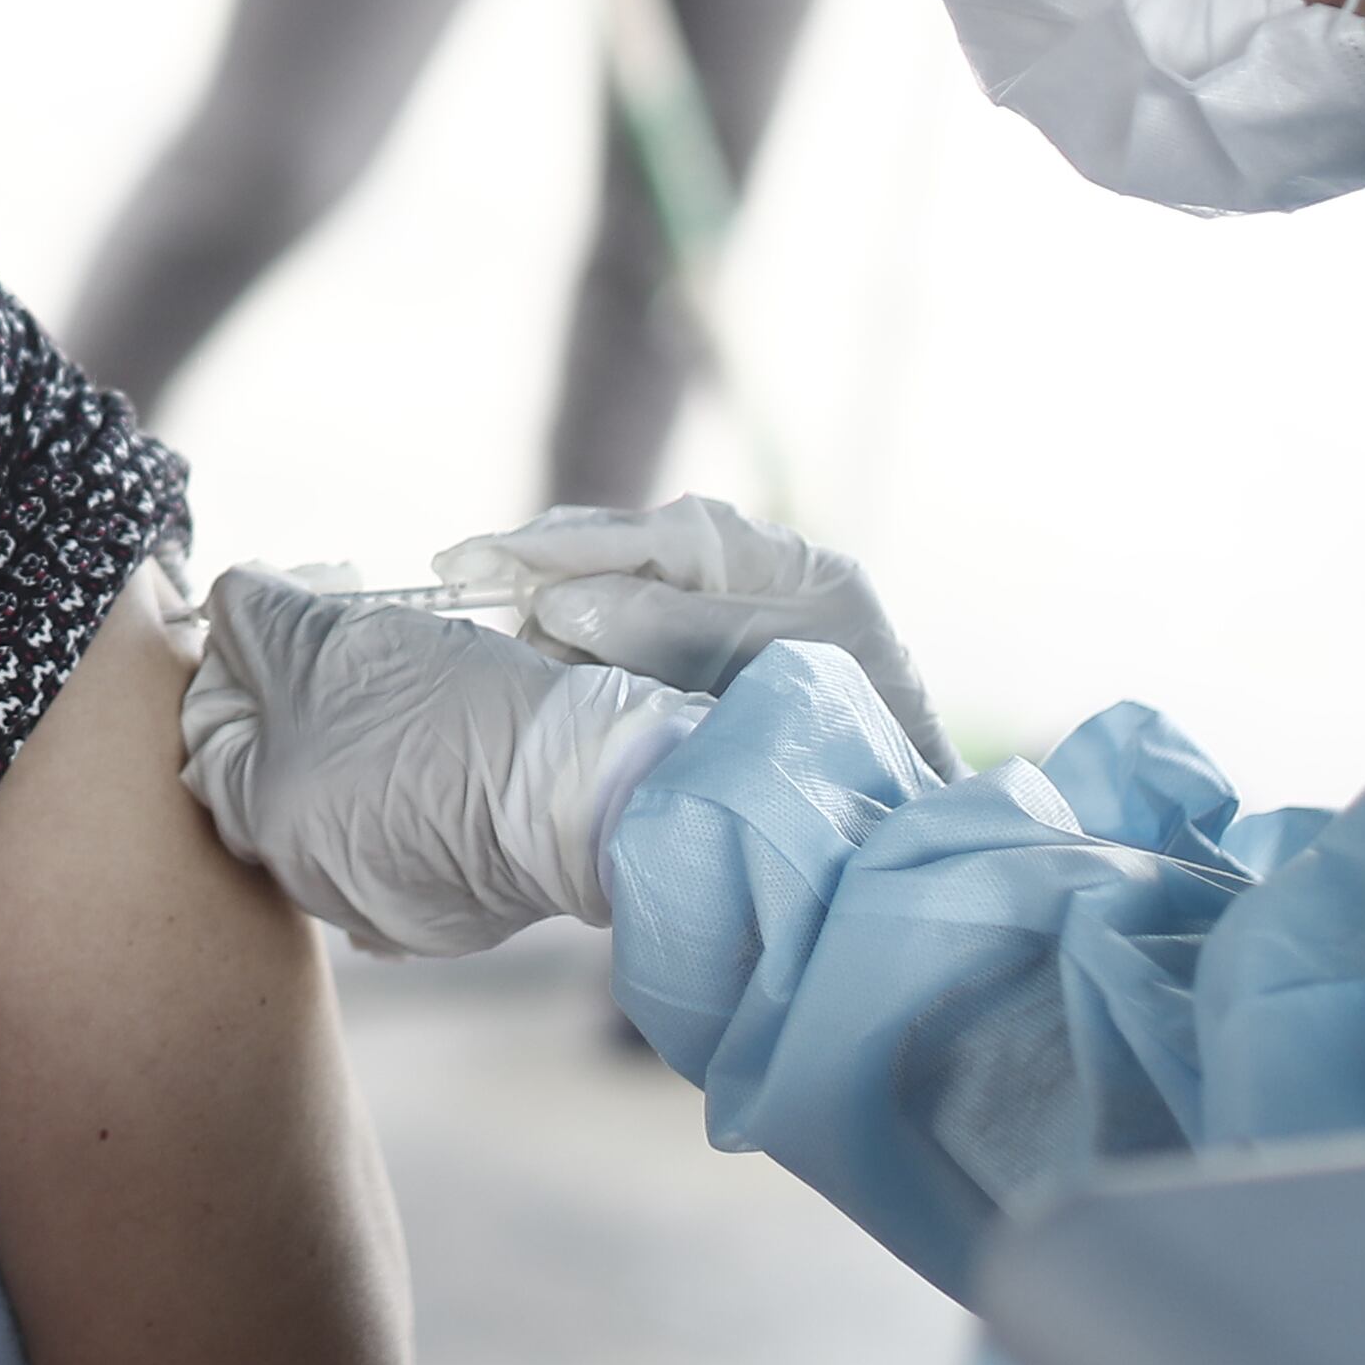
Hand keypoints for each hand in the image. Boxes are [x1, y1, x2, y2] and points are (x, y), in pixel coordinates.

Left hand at [180, 571, 701, 957]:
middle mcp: (305, 877)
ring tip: (408, 694)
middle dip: (298, 697)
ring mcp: (376, 905)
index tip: (287, 614)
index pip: (208, 725)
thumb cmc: (450, 714)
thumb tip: (230, 602)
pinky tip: (444, 757)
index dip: (239, 656)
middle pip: (270, 768)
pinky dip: (408, 794)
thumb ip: (257, 619)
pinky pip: (400, 839)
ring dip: (354, 743)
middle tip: (350, 644)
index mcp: (262, 816)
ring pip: (335, 802)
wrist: (582, 795)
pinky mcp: (443, 912)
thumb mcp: (334, 642)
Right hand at [442, 499, 952, 777]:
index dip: (557, 544)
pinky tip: (548, 678)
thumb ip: (670, 629)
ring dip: (555, 623)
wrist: (901, 830)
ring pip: (611, 596)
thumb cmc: (850, 749)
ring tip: (519, 660)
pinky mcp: (700, 664)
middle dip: (541, 574)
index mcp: (782, 563)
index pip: (650, 533)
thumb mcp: (764, 672)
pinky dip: (579, 658)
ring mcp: (724, 618)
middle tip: (463, 591)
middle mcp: (749, 576)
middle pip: (619, 552)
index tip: (474, 560)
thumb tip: (564, 601)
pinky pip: (622, 640)